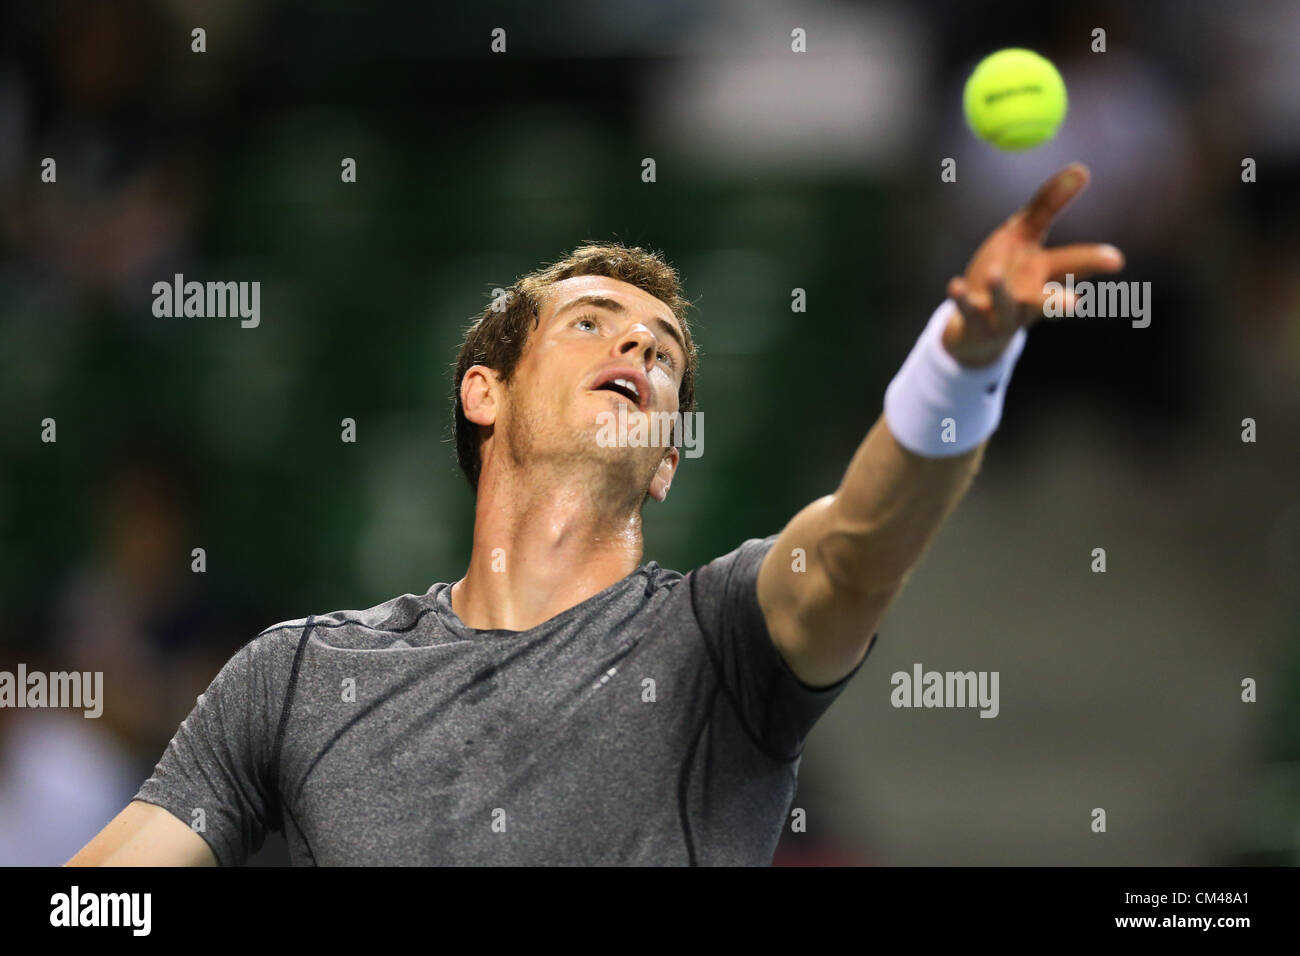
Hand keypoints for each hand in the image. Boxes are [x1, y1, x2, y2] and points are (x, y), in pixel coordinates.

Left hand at [941, 162, 1125, 366]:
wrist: (976, 324)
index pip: (1072, 266)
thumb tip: (1081, 169)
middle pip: (1045, 300)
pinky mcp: (973, 319)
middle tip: (1074, 303)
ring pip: (1004, 304)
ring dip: (1000, 291)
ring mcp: (1000, 313)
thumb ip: (1049, 204)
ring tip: (996, 273)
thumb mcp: (1024, 234)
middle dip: (1058, 302)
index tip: (1116, 260)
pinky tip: (955, 285)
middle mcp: (1027, 299)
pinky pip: (967, 309)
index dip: (1093, 262)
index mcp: (1044, 276)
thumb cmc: (1009, 273)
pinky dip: (962, 298)